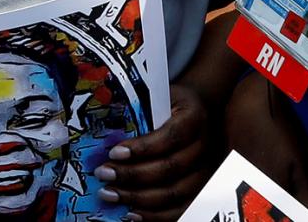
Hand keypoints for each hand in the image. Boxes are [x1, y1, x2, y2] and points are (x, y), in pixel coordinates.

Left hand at [97, 82, 212, 216]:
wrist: (197, 112)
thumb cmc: (168, 104)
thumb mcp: (155, 97)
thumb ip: (137, 112)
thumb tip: (101, 131)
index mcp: (194, 118)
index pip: (171, 136)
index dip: (143, 148)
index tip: (114, 152)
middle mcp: (205, 146)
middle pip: (171, 168)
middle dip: (132, 175)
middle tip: (103, 174)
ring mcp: (205, 171)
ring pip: (175, 193)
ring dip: (138, 198)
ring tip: (110, 194)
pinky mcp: (200, 190)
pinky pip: (180, 210)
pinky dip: (155, 216)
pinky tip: (131, 213)